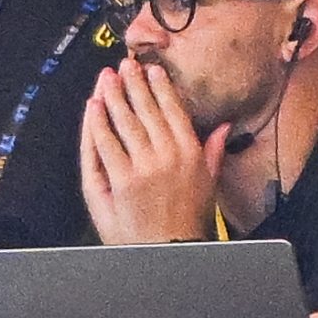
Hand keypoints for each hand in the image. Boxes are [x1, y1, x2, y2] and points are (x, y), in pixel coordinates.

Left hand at [80, 58, 228, 244]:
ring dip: (113, 97)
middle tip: (124, 65)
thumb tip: (223, 127)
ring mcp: (143, 167)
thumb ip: (213, 152)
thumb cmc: (189, 222)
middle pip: (146, 111)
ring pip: (124, 123)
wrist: (170, 252)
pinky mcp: (121, 181)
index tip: (152, 71)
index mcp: (191, 153)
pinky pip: (106, 145)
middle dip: (133, 84)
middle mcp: (168, 155)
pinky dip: (98, 124)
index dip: (160, 88)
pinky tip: (94, 107)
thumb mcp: (209, 184)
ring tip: (106, 78)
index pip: (173, 111)